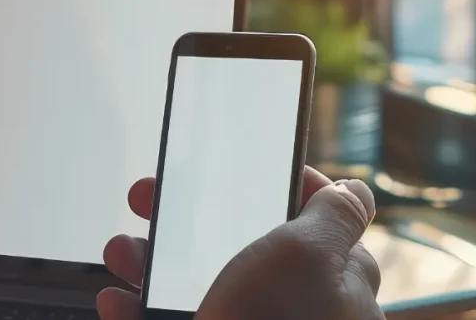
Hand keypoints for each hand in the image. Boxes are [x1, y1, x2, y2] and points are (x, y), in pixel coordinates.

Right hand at [98, 166, 383, 319]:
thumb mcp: (309, 255)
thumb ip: (333, 217)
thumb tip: (357, 192)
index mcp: (337, 289)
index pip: (322, 226)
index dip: (282, 188)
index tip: (244, 169)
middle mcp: (298, 318)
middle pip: (247, 256)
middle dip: (195, 226)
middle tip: (152, 202)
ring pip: (202, 294)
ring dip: (153, 267)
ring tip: (120, 251)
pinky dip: (140, 315)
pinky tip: (117, 303)